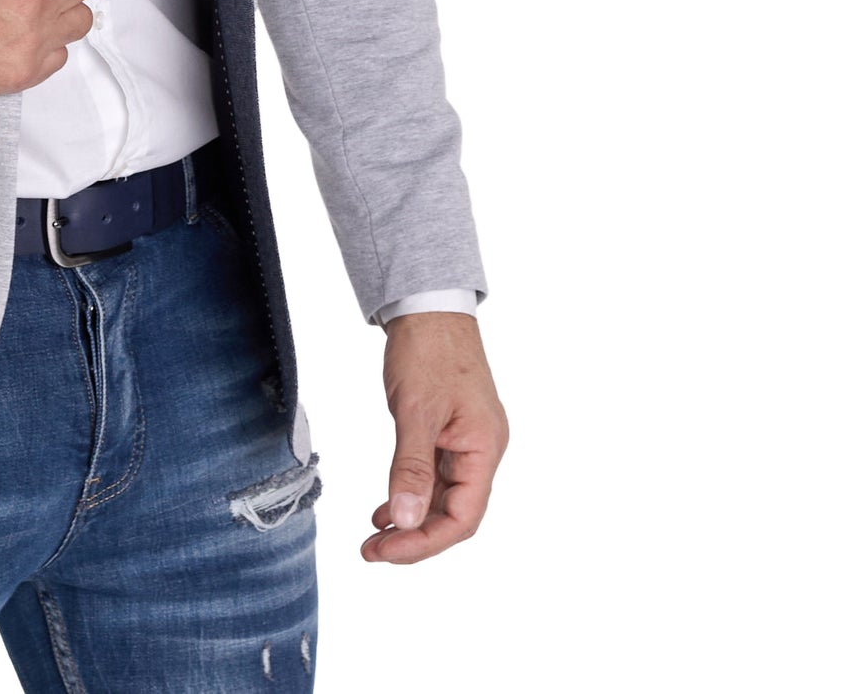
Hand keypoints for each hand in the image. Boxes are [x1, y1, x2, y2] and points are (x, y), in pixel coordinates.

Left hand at [362, 311, 508, 563]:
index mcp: (485, 448)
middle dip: (414, 537)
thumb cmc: (429, 350)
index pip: (463, 517)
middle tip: (372, 551)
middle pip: (454, 514)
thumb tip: (406, 520)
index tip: (387, 552)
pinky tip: (385, 507)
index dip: (425, 541)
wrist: (427, 306)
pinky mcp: (447, 432)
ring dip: (410, 520)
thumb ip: (412, 468)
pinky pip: (433, 476)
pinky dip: (411, 494)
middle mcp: (480, 450)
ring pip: (442, 498)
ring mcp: (465, 442)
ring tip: (374, 537)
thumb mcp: (416, 410)